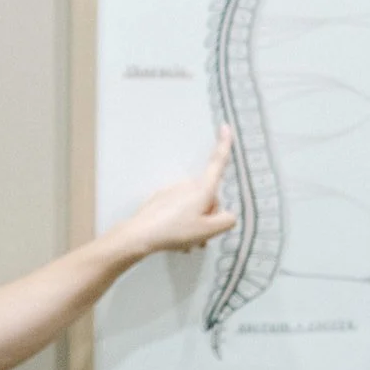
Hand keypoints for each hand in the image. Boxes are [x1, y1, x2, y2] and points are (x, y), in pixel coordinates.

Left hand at [115, 125, 237, 256]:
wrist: (141, 234)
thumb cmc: (177, 230)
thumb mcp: (208, 230)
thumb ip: (226, 221)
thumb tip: (229, 215)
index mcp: (202, 189)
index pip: (217, 163)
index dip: (223, 145)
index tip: (224, 126)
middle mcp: (187, 185)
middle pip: (207, 197)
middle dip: (208, 215)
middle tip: (202, 238)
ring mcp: (172, 190)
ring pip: (193, 205)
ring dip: (194, 222)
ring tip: (187, 243)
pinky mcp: (160, 198)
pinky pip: (178, 209)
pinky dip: (181, 222)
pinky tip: (175, 238)